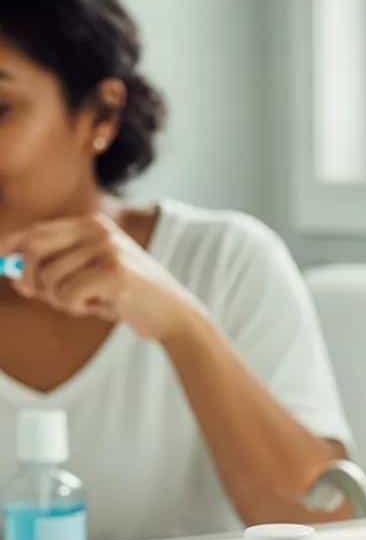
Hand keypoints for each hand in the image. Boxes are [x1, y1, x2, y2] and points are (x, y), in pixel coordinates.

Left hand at [0, 212, 199, 342]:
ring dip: (59, 300)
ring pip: (51, 278)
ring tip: (84, 305)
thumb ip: (57, 268)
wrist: (174, 315)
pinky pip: (68, 294)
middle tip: (38, 296)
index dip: (11, 249)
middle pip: (35, 249)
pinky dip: (75, 308)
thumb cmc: (129, 298)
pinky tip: (97, 309)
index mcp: (92, 224)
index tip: (3, 267)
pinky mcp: (114, 273)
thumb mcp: (92, 275)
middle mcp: (98, 230)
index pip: (35, 231)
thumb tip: (12, 273)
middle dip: (29, 277)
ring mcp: (108, 249)